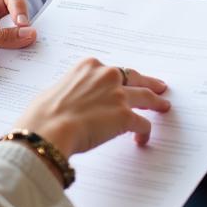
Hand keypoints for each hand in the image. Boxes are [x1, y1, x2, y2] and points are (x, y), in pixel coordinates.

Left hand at [0, 0, 37, 104]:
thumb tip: (31, 33)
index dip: (16, 4)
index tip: (18, 22)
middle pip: (15, 13)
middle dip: (24, 19)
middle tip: (28, 33)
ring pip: (13, 40)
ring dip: (21, 45)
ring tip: (30, 55)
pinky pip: (6, 64)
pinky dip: (14, 67)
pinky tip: (20, 73)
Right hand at [14, 59, 170, 159]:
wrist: (48, 129)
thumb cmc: (43, 114)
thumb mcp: (57, 90)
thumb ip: (72, 91)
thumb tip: (73, 102)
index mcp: (88, 66)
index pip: (112, 71)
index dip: (121, 79)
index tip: (126, 82)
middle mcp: (106, 75)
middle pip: (134, 77)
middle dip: (148, 82)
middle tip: (158, 86)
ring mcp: (118, 95)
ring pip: (145, 96)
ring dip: (156, 103)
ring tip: (163, 106)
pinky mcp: (125, 116)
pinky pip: (143, 124)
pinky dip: (144, 133)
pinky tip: (141, 140)